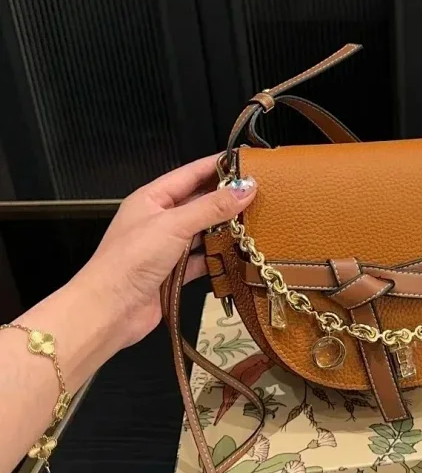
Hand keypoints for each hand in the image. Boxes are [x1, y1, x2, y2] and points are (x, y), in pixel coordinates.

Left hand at [75, 155, 256, 350]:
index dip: (217, 166)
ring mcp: (166, 248)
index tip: (248, 161)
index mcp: (152, 199)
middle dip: (226, 199)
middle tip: (262, 194)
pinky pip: (201, 260)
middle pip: (199, 203)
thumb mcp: (174, 225)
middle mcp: (159, 220)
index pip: (190, 174)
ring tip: (257, 222)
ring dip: (225, 230)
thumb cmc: (132, 258)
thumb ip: (212, 207)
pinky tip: (240, 255)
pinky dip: (218, 258)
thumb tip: (247, 188)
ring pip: (202, 232)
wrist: (109, 310)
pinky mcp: (173, 274)